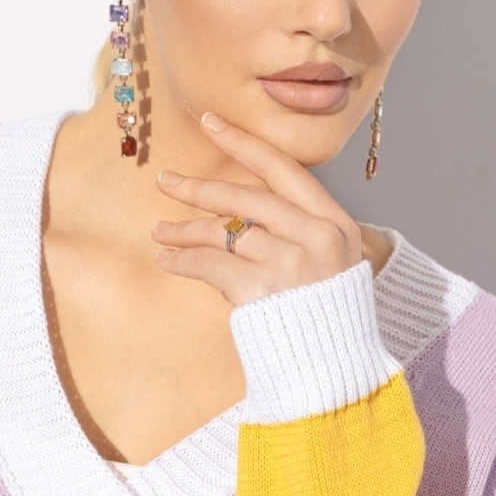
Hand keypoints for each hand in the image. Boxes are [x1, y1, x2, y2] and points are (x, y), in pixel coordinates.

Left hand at [152, 111, 364, 306]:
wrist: (333, 372)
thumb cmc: (326, 319)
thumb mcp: (332, 265)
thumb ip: (301, 231)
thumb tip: (249, 205)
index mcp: (335, 224)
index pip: (284, 169)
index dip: (243, 143)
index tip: (211, 123)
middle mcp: (315, 236)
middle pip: (245, 196)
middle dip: (200, 187)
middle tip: (167, 180)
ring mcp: (288, 262)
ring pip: (222, 230)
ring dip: (184, 230)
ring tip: (160, 231)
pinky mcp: (260, 289)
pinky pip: (210, 264)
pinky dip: (183, 261)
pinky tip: (168, 259)